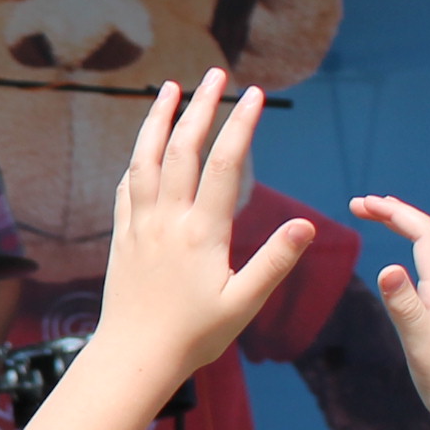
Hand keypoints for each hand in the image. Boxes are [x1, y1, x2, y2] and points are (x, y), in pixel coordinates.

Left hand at [94, 71, 312, 386]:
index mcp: (202, 232)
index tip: (254, 94)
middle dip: (201, 107)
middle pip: (182, 149)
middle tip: (216, 73)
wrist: (134, 356)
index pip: (226, 164)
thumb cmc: (194, 336)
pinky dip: (137, 159)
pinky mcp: (122, 237)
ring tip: (171, 89)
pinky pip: (127, 187)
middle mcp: (167, 220)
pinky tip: (142, 148)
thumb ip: (275, 262)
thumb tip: (307, 225)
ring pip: (145, 160)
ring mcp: (140, 225)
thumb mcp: (244, 304)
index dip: (240, 125)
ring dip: (158, 120)